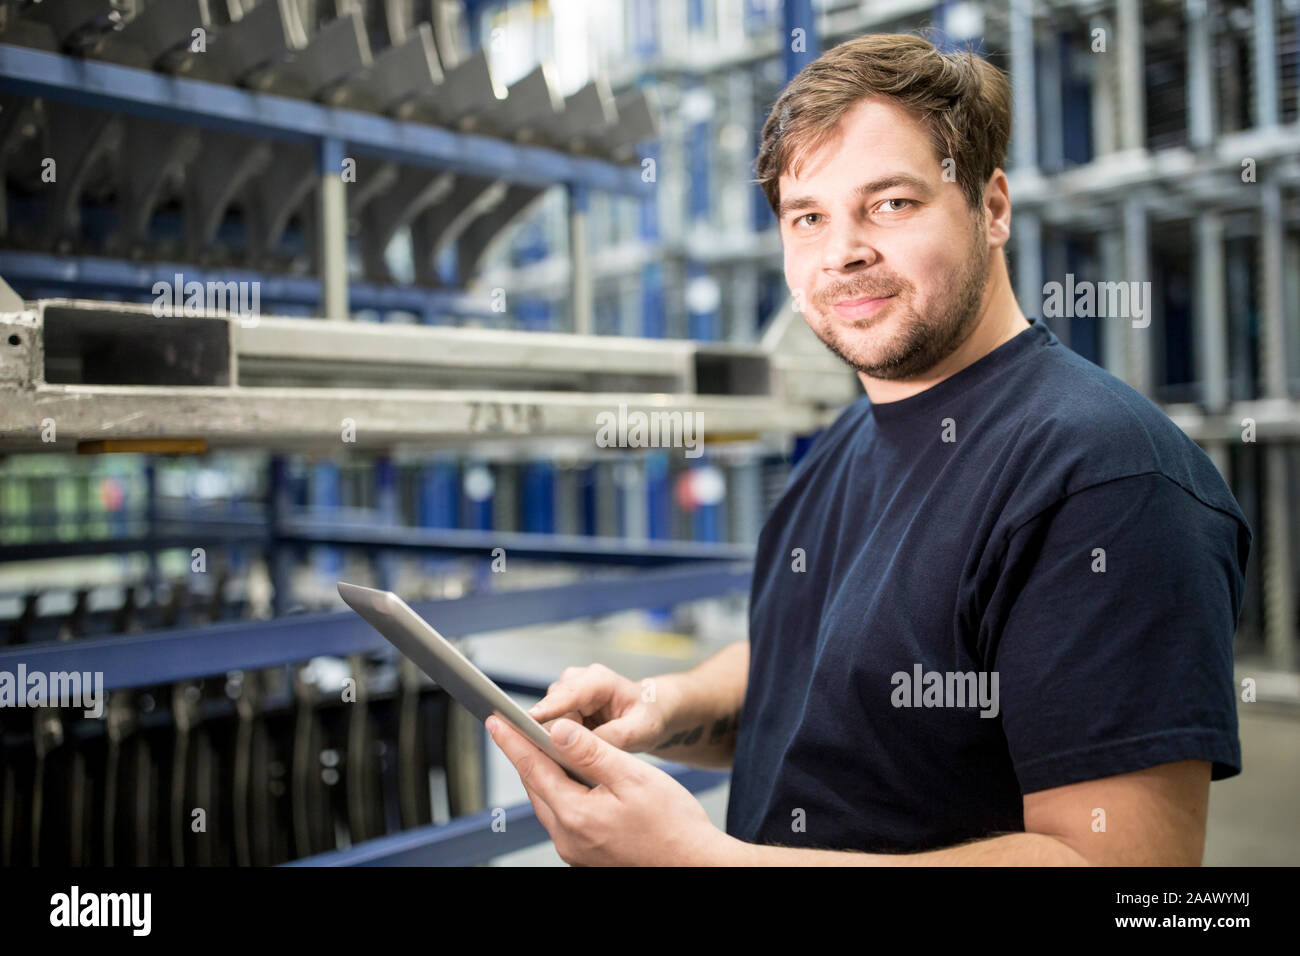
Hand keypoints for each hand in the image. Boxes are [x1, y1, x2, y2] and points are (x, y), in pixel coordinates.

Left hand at [486, 714, 735, 865]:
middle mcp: (568, 837)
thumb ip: (591, 752)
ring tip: (540, 746)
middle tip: (512, 727)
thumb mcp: (632, 777)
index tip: (496, 721)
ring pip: (548, 801)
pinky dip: (560, 791)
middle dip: (525, 754)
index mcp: (575, 815)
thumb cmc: (672, 824)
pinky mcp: (585, 853)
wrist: (693, 863)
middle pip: (536, 786)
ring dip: (543, 773)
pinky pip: (563, 816)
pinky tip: (569, 777)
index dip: (513, 740)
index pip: (533, 768)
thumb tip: (557, 730)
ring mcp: (575, 849)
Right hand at [527, 663, 676, 753]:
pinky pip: (550, 731)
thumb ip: (612, 737)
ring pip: (547, 724)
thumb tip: (583, 748)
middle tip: (564, 767)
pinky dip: (558, 746)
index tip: (527, 723)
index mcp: (597, 680)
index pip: (566, 695)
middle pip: (550, 713)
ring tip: (575, 765)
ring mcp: (564, 696)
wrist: (647, 714)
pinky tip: (572, 760)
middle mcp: (574, 682)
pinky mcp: (559, 710)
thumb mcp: (639, 730)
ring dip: (556, 745)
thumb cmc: (646, 717)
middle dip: (553, 739)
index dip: (545, 710)